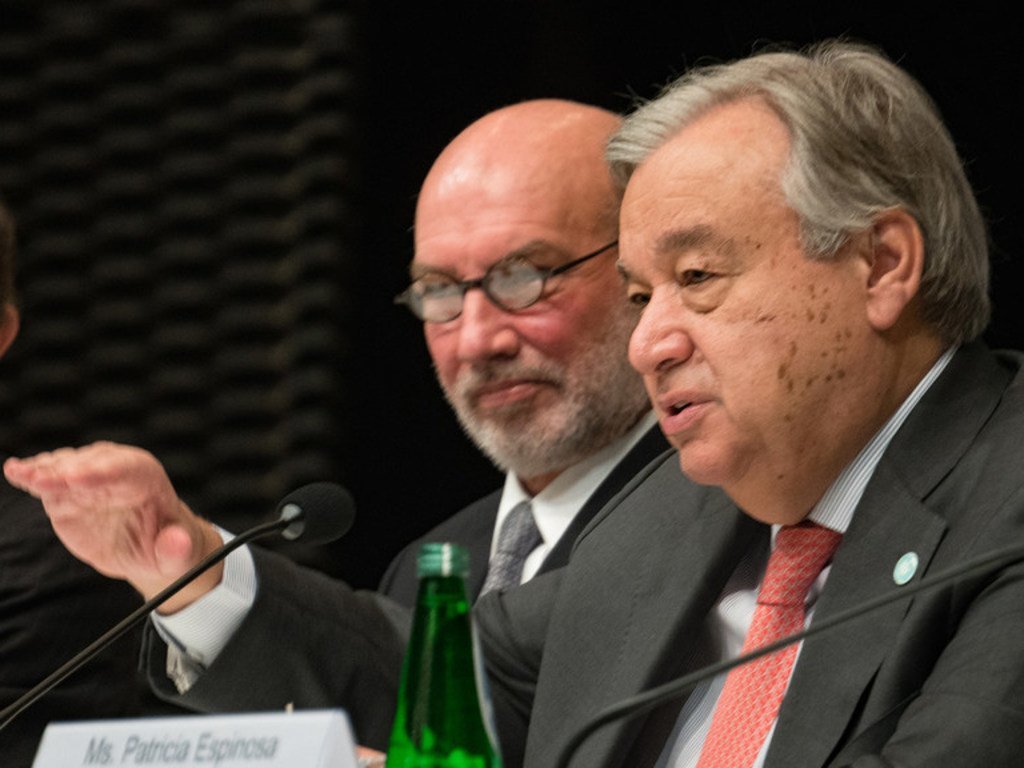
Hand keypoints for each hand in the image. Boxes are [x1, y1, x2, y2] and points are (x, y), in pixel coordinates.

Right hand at [3, 441, 223, 610]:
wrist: (148, 545)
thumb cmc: (166, 545)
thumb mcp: (178, 554)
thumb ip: (176, 548)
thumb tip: (178, 544)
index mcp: (146, 478)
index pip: (126, 468)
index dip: (102, 472)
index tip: (77, 479)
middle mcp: (115, 470)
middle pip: (89, 464)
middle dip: (66, 471)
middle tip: (41, 480)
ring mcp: (88, 478)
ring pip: (65, 467)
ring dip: (44, 471)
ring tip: (24, 475)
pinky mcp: (66, 492)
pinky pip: (47, 479)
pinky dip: (30, 475)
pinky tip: (15, 472)